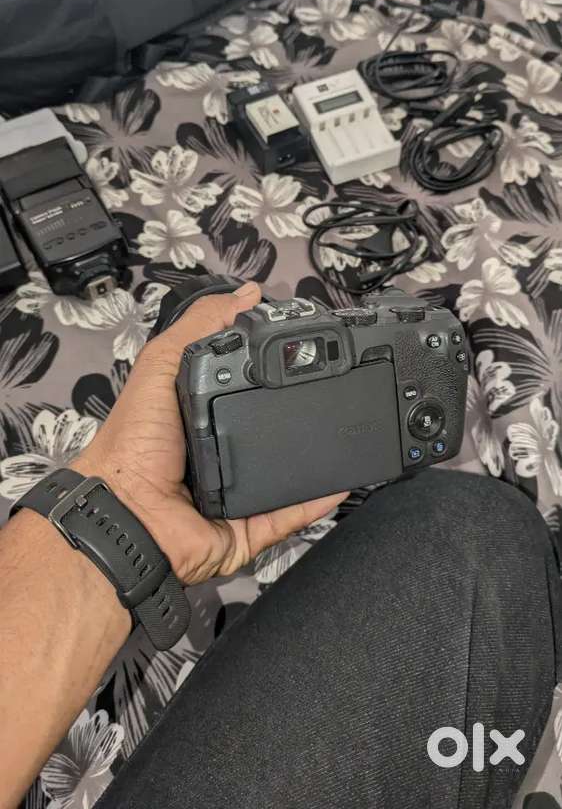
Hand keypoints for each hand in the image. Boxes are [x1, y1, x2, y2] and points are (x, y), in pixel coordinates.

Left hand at [72, 282, 347, 583]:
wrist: (128, 514)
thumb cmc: (134, 441)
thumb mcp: (161, 366)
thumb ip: (199, 326)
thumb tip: (248, 293)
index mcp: (201, 411)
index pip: (246, 384)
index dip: (273, 369)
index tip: (307, 349)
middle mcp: (222, 450)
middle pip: (271, 427)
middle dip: (301, 413)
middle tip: (337, 390)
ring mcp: (238, 491)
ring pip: (287, 471)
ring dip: (315, 456)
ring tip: (347, 432)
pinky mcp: (249, 526)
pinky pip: (290, 513)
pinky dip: (315, 500)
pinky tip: (341, 479)